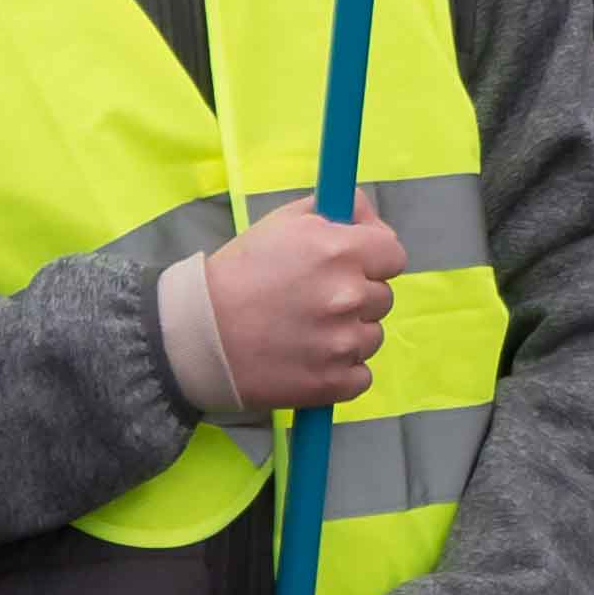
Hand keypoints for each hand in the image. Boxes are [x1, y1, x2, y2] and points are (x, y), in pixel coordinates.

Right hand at [199, 208, 404, 417]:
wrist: (198, 334)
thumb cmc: (240, 271)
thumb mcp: (285, 222)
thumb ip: (339, 210)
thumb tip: (369, 218)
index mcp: (341, 251)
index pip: (394, 255)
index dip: (374, 259)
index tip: (353, 266)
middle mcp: (349, 296)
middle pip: (383, 298)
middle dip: (358, 297)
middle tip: (317, 301)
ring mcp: (342, 344)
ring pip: (372, 337)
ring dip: (349, 335)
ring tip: (307, 332)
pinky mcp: (332, 384)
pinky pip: (361, 376)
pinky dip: (342, 372)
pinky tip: (310, 360)